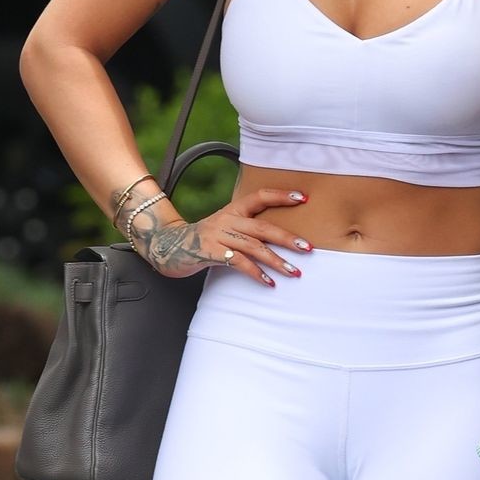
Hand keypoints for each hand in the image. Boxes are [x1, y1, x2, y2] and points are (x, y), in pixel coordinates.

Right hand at [126, 187, 311, 285]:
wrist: (170, 246)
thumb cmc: (206, 239)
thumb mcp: (226, 226)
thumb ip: (247, 227)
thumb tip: (280, 237)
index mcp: (234, 209)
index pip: (260, 196)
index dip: (282, 196)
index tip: (304, 198)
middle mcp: (228, 219)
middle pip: (263, 227)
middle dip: (288, 238)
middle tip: (308, 247)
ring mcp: (218, 235)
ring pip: (254, 247)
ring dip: (277, 261)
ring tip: (294, 271)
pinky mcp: (210, 252)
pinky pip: (238, 263)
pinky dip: (255, 273)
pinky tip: (269, 282)